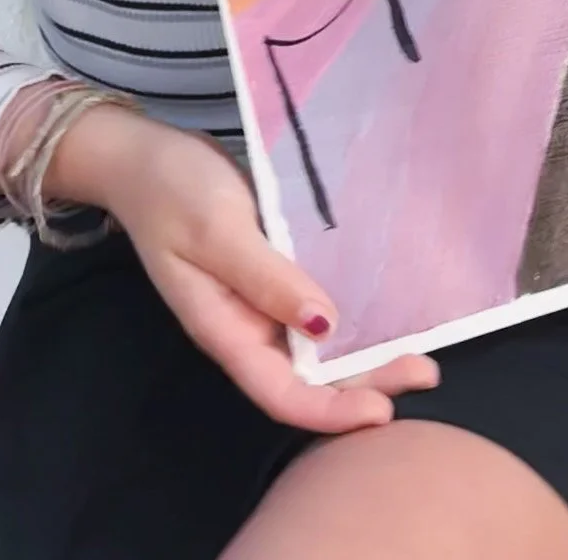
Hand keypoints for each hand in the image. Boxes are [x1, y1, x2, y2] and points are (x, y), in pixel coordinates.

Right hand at [36, 101, 437, 428]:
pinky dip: (351, 314)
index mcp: (225, 329)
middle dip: (365, 383)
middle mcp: (246, 326)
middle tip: (427, 372)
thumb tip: (323, 325)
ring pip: (316, 348)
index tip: (384, 411)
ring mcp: (259, 301)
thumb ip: (266, 277)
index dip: (331, 411)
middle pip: (308, 377)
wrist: (141, 156)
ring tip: (419, 350)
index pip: (281, 393)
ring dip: (364, 353)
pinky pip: (315, 307)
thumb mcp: (217, 229)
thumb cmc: (171, 189)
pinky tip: (387, 306)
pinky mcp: (272, 272)